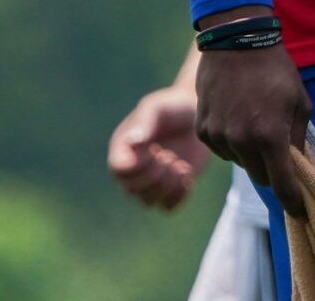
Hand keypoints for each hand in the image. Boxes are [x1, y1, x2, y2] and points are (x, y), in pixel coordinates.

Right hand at [107, 85, 209, 210]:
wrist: (196, 114)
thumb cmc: (173, 106)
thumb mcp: (157, 108)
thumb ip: (144, 122)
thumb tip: (132, 142)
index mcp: (123, 147)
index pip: (118, 169)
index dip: (139, 165)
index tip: (156, 149)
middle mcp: (132, 167)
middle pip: (130, 190)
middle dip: (155, 176)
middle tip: (170, 156)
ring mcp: (150, 181)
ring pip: (147, 202)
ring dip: (168, 185)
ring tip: (180, 164)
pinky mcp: (169, 189)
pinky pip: (167, 208)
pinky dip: (179, 195)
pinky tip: (187, 174)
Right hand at [194, 39, 312, 218]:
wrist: (237, 41)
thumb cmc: (275, 69)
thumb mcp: (300, 102)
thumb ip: (298, 138)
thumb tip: (297, 165)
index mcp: (270, 135)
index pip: (282, 184)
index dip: (293, 200)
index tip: (300, 209)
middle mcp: (241, 140)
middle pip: (260, 177)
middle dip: (272, 171)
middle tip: (278, 151)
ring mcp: (218, 136)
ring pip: (240, 162)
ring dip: (250, 152)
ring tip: (255, 120)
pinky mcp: (202, 129)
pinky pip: (221, 148)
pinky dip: (231, 140)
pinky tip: (237, 114)